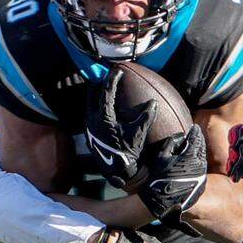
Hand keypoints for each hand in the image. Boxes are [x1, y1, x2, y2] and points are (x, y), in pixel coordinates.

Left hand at [85, 67, 155, 187]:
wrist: (117, 172)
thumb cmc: (128, 152)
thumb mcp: (138, 134)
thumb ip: (145, 117)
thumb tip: (153, 103)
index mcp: (103, 117)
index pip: (106, 92)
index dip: (112, 79)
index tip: (117, 70)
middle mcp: (92, 121)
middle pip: (92, 96)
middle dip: (98, 85)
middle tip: (105, 77)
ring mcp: (89, 129)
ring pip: (90, 107)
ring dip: (96, 98)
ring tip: (104, 92)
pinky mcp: (89, 136)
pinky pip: (92, 117)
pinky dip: (97, 110)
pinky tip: (105, 112)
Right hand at [138, 125, 207, 222]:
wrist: (162, 199)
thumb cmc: (159, 177)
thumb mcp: (162, 156)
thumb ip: (171, 143)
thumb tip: (179, 137)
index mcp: (191, 156)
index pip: (196, 139)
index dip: (195, 132)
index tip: (194, 127)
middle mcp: (199, 165)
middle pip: (202, 147)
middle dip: (198, 140)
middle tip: (195, 135)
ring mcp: (202, 175)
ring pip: (202, 158)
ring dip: (199, 152)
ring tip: (194, 148)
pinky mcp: (201, 183)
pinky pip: (202, 169)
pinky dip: (198, 163)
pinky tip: (193, 162)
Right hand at [227, 113, 242, 179]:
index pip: (235, 133)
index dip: (233, 137)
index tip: (235, 141)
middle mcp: (242, 144)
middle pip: (233, 149)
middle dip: (233, 154)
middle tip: (234, 158)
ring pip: (235, 161)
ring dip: (233, 166)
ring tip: (231, 171)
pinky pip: (242, 170)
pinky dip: (238, 174)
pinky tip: (235, 178)